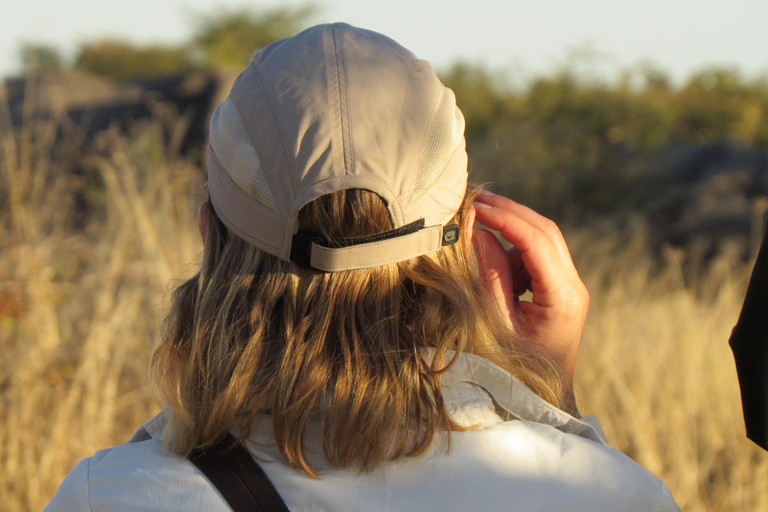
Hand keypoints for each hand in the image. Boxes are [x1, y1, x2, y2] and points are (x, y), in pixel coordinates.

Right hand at [472, 190, 588, 406]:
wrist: (540, 402)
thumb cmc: (514, 371)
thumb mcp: (495, 323)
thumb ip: (488, 275)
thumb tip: (476, 231)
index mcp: (563, 298)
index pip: (537, 241)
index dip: (505, 218)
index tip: (475, 205)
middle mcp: (574, 287)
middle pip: (546, 232)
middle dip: (510, 212)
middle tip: (475, 198)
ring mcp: (569, 288)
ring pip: (541, 242)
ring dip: (510, 232)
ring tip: (475, 229)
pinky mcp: (560, 291)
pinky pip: (536, 259)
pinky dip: (512, 252)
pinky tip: (491, 262)